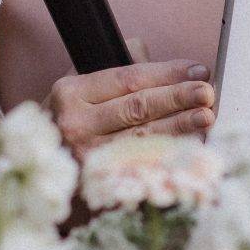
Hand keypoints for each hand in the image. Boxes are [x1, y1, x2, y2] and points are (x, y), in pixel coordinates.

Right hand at [48, 58, 214, 159]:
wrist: (43, 162)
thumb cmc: (71, 118)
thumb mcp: (81, 86)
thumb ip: (122, 68)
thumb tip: (170, 68)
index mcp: (72, 93)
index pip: (128, 79)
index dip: (166, 73)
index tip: (197, 70)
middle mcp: (77, 124)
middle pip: (137, 108)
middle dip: (177, 98)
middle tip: (206, 92)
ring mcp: (88, 156)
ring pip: (142, 137)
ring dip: (179, 126)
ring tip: (206, 117)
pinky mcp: (100, 181)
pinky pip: (143, 164)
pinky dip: (169, 154)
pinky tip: (190, 146)